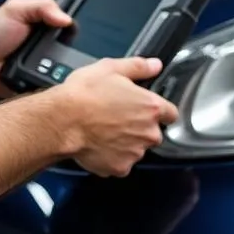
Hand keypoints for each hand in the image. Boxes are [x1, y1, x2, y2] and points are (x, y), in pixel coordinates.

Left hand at [0, 0, 72, 97]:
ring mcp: (46, 68)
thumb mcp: (15, 9)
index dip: (74, 30)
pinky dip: (51, 84)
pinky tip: (43, 80)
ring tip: (44, 64)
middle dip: (68, 52)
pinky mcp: (40, 86)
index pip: (71, 28)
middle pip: (73, 51)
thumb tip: (66, 18)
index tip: (70, 32)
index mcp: (46, 26)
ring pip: (66, 71)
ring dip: (60, 69)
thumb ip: (42, 6)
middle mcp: (49, 47)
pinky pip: (53, 87)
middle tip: (52, 49)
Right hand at [63, 57, 178, 177]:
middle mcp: (148, 132)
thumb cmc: (83, 94)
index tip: (145, 109)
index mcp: (150, 107)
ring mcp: (135, 152)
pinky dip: (112, 156)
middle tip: (116, 116)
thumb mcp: (110, 68)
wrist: (62, 121)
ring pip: (136, 148)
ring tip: (103, 129)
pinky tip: (98, 143)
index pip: (171, 113)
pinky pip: (121, 162)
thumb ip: (138, 67)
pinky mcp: (120, 168)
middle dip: (139, 127)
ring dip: (126, 142)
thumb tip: (155, 65)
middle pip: (153, 133)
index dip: (159, 110)